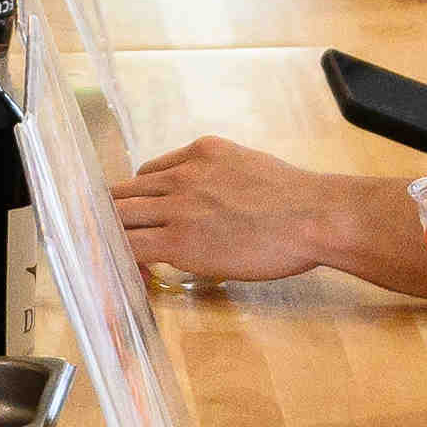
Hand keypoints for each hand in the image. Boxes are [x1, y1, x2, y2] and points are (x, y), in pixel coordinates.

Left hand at [118, 138, 410, 291]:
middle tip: (116, 245)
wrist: (314, 217)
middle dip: (114, 220)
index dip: (139, 201)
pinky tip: (133, 274)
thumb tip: (207, 208)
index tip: (142, 222)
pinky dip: (122, 261)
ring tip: (116, 264)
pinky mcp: (180, 239)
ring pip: (119, 218)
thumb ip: (217, 179)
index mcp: (199, 152)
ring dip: (112, 241)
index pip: (146, 174)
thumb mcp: (249, 168)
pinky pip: (131, 248)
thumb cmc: (297, 200)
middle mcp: (181, 173)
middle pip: (122, 193)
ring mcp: (177, 205)